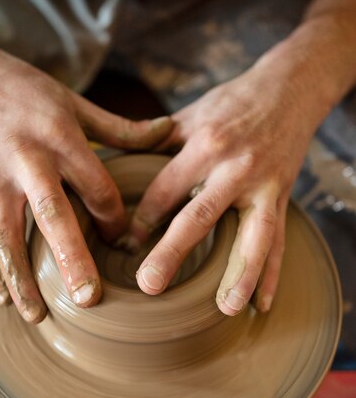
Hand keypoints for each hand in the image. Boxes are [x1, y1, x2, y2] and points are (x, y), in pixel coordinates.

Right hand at [0, 28, 172, 321]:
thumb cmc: (25, 91)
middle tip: (88, 298)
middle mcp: (25, 160)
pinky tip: (4, 297)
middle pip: (52, 214)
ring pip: (6, 235)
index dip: (114, 218)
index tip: (123, 243)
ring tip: (38, 316)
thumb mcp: (75, 102)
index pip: (95, 186)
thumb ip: (121, 127)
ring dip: (21, 278)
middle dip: (70, 258)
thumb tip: (169, 133)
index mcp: (59, 136)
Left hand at [128, 60, 321, 314]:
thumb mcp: (190, 114)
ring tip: (225, 308)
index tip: (123, 244)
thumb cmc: (230, 104)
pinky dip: (273, 275)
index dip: (142, 217)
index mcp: (205, 144)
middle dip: (174, 251)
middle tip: (149, 284)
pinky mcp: (284, 198)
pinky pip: (280, 241)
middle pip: (201, 215)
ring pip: (253, 235)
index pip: (166, 187)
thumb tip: (108, 160)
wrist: (289, 89)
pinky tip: (263, 305)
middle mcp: (236, 167)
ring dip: (241, 274)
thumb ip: (153, 141)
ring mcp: (265, 185)